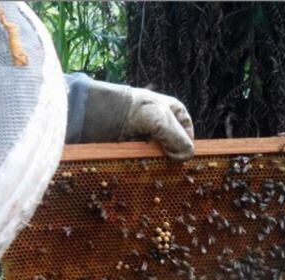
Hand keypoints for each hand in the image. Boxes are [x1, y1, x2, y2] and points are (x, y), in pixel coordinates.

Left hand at [72, 76, 194, 159]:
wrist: (96, 111)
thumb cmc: (131, 109)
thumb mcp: (162, 120)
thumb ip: (180, 140)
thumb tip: (186, 157)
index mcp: (171, 109)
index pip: (188, 131)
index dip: (187, 143)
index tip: (182, 155)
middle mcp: (159, 120)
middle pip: (173, 144)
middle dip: (171, 155)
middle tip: (167, 164)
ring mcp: (143, 132)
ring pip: (158, 153)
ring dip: (156, 160)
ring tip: (151, 164)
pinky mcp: (129, 143)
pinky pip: (142, 157)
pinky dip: (143, 163)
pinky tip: (141, 165)